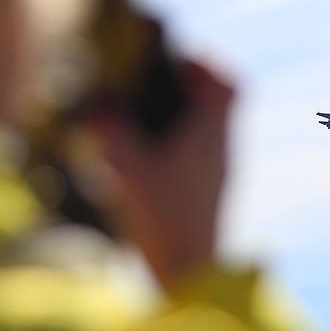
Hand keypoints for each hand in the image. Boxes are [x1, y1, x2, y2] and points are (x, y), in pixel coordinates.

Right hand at [92, 61, 232, 290]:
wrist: (189, 272)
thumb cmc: (164, 220)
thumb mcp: (130, 173)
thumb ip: (112, 135)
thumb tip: (98, 108)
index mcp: (212, 134)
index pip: (231, 83)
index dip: (208, 64)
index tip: (177, 59)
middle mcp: (224, 148)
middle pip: (223, 101)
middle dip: (194, 84)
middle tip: (158, 81)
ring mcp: (221, 171)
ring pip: (215, 126)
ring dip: (189, 112)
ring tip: (150, 113)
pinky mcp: (212, 192)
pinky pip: (206, 150)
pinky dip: (186, 139)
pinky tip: (153, 153)